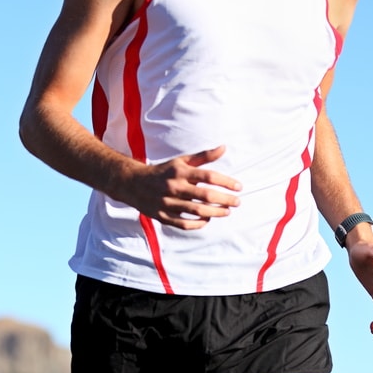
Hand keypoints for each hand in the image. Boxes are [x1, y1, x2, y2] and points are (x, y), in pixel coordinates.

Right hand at [117, 146, 241, 229]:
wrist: (134, 183)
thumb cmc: (164, 171)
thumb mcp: (181, 161)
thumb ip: (203, 156)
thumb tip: (224, 147)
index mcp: (180, 172)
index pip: (209, 176)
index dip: (226, 182)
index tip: (239, 187)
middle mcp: (174, 187)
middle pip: (205, 195)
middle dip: (225, 200)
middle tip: (237, 202)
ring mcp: (167, 203)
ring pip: (196, 211)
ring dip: (215, 213)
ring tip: (226, 211)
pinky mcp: (162, 216)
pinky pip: (183, 224)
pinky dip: (198, 224)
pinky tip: (207, 220)